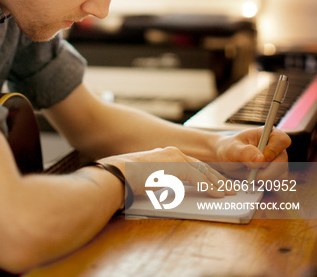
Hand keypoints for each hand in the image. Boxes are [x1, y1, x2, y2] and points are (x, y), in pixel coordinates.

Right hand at [97, 146, 234, 196]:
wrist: (116, 175)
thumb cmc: (126, 179)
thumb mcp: (148, 179)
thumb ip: (162, 181)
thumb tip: (171, 192)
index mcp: (165, 154)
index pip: (191, 164)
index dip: (206, 174)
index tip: (217, 183)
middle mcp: (171, 152)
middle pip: (200, 165)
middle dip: (216, 177)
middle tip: (229, 188)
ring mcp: (174, 157)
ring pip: (202, 170)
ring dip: (217, 182)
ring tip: (229, 192)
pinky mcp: (175, 165)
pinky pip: (198, 178)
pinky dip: (209, 186)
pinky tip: (218, 194)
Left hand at [214, 127, 290, 178]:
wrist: (226, 160)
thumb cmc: (229, 149)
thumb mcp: (232, 149)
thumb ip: (245, 152)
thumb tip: (261, 159)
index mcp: (265, 134)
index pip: (282, 139)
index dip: (274, 150)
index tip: (261, 159)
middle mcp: (274, 146)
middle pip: (283, 160)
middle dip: (267, 171)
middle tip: (250, 173)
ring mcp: (276, 160)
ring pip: (281, 173)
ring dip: (265, 178)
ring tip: (250, 173)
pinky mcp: (275, 172)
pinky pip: (278, 181)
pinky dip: (265, 183)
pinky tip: (254, 178)